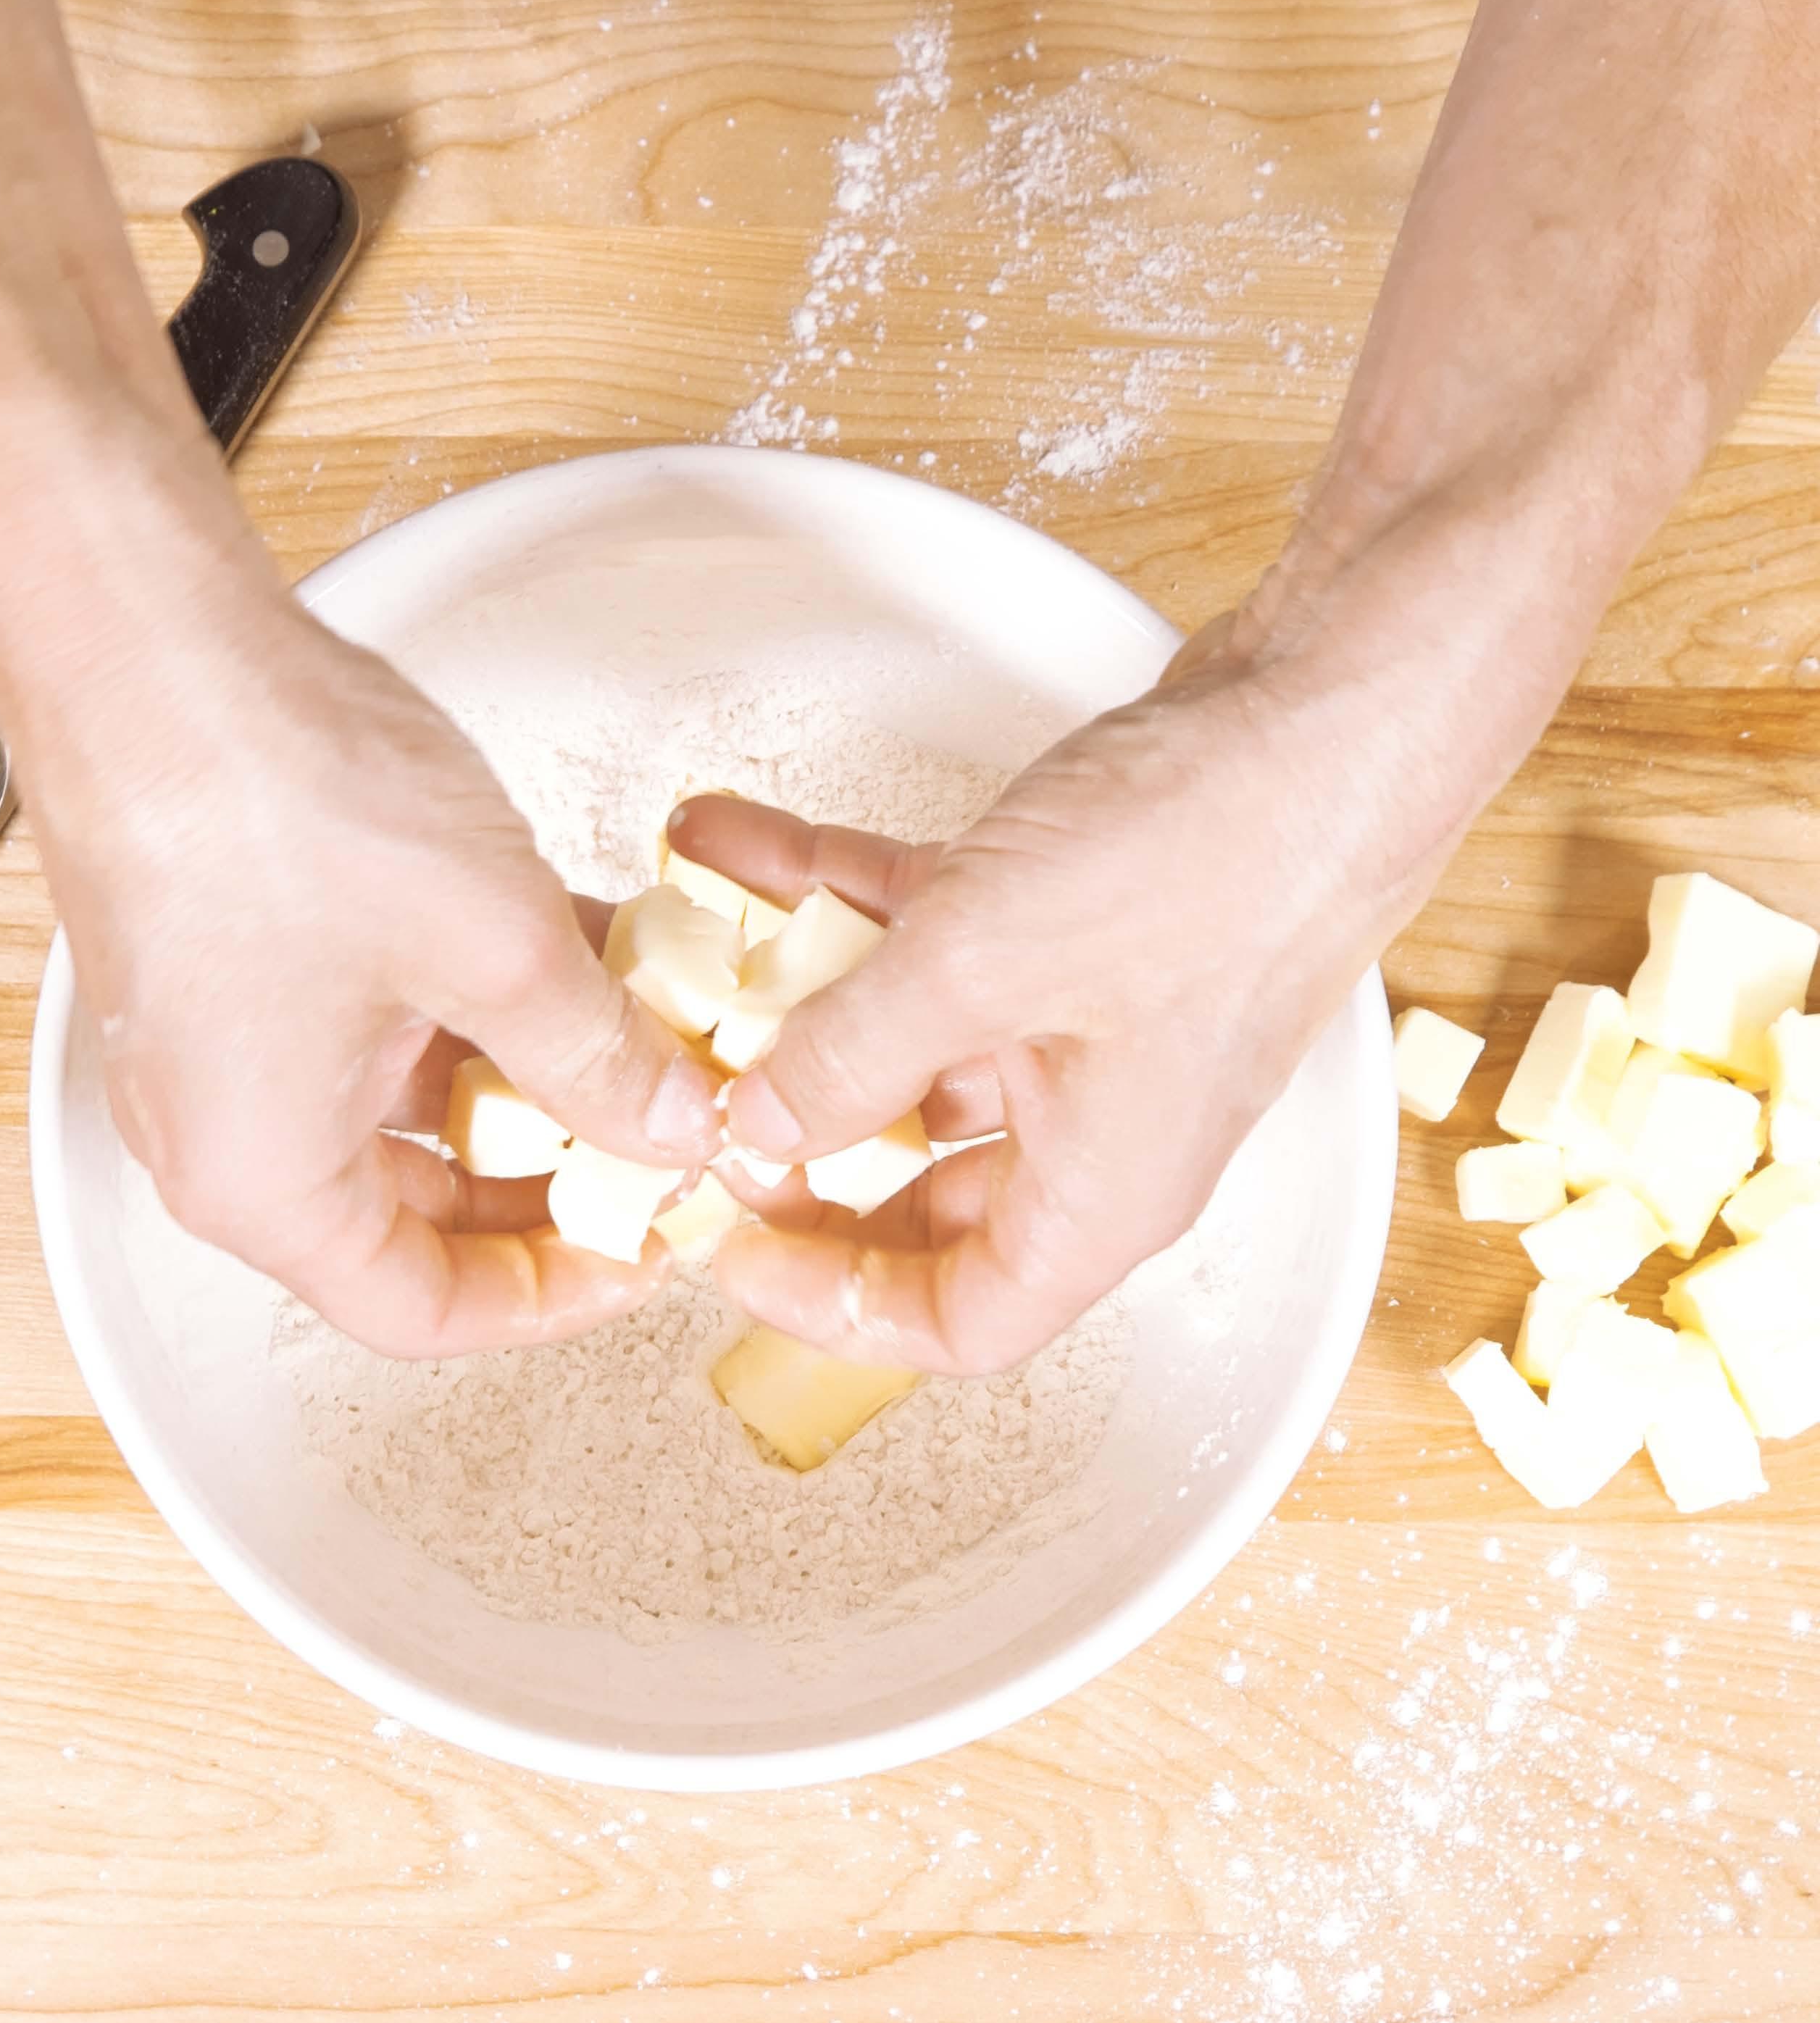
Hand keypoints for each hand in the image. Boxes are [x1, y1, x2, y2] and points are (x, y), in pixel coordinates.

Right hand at [31, 597, 722, 1356]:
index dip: (552, 1295)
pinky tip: (573, 946)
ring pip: (404, 1104)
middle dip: (552, 1176)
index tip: (642, 1248)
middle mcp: (224, 1128)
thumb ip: (599, 1055)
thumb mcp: (493, 946)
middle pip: (414, 1214)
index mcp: (261, 1180)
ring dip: (525, 1073)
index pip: (421, 1312)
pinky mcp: (239, 948)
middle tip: (660, 1140)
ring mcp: (226, 1036)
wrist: (144, 640)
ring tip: (640, 1033)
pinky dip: (472, 1001)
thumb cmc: (260, 794)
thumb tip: (668, 1124)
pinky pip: (374, 1017)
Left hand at [676, 638, 1453, 1372]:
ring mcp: (1086, 1016)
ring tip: (681, 937)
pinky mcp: (1074, 915)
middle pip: (914, 1188)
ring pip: (906, 1038)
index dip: (825, 1302)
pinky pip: (926, 931)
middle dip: (791, 1137)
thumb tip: (755, 1130)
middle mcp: (1095, 1122)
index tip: (722, 1239)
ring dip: (790, 988)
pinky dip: (833, 894)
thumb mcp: (982, 968)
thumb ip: (848, 1058)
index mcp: (1100, 1195)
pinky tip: (735, 839)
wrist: (1340, 702)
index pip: (951, 1320)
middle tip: (686, 1093)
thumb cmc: (1222, 857)